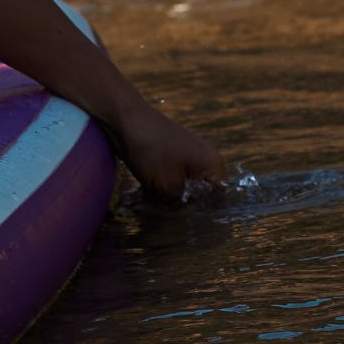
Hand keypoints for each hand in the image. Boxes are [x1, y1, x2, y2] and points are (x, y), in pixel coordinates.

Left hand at [104, 106, 223, 203]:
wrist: (125, 120)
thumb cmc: (152, 150)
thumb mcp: (167, 186)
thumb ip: (179, 204)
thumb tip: (180, 214)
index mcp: (213, 165)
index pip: (218, 199)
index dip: (203, 214)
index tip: (187, 223)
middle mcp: (205, 159)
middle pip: (200, 194)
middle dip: (182, 206)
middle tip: (165, 215)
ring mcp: (187, 156)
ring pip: (182, 187)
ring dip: (167, 198)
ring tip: (152, 203)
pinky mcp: (170, 155)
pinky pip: (171, 178)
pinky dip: (160, 187)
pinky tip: (145, 193)